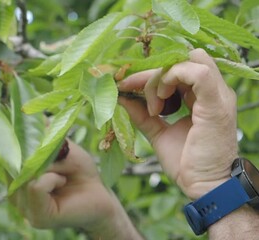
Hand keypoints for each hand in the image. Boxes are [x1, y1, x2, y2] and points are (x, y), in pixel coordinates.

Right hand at [11, 140, 140, 238]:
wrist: (101, 195)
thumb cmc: (80, 172)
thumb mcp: (61, 148)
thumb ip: (42, 135)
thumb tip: (29, 114)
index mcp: (16, 177)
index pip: (5, 156)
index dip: (16, 143)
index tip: (31, 134)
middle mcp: (15, 194)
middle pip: (14, 165)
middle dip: (37, 156)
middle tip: (58, 160)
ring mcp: (24, 208)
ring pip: (24, 175)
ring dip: (49, 168)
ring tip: (62, 175)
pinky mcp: (37, 217)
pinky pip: (35, 186)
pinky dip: (52, 178)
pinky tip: (61, 182)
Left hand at [118, 48, 237, 199]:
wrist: (203, 186)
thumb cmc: (185, 162)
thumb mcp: (158, 132)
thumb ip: (142, 114)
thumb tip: (122, 97)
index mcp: (201, 97)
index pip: (176, 69)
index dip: (149, 74)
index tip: (125, 86)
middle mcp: (212, 91)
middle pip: (180, 61)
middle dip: (151, 74)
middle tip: (133, 91)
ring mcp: (218, 95)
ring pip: (187, 61)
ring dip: (162, 77)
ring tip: (154, 106)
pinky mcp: (217, 103)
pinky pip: (198, 73)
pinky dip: (173, 78)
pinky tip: (161, 100)